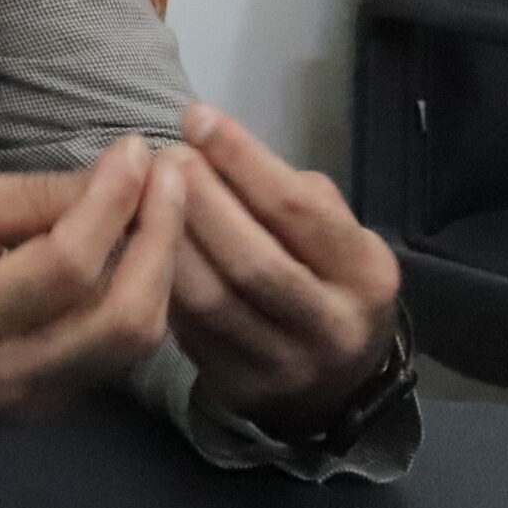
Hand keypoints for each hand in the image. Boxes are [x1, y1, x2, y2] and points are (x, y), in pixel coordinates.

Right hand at [0, 135, 186, 424]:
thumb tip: (119, 172)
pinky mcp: (48, 410)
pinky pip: (117, 357)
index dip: (113, 203)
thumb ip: (28, 195)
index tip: (137, 149)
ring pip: (133, 344)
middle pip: (123, 320)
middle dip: (161, 241)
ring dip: (162, 271)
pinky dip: (141, 298)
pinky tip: (142, 250)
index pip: (68, 265)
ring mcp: (33, 405)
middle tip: (172, 177)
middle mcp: (8, 379)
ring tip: (167, 206)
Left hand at [169, 103, 401, 437]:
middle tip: (164, 156)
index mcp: (365, 273)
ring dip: (171, 240)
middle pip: (252, 260)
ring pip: (212, 300)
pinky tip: (142, 243)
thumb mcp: (334, 234)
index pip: (297, 210)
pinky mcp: (240, 389)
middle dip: (200, 201)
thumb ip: (287, 193)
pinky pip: (190, 330)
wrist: (338, 383)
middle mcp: (332, 326)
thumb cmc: (327, 278)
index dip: (243, 159)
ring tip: (145, 193)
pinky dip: (162, 281)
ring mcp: (285, 366)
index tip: (197, 118)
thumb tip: (211, 143)